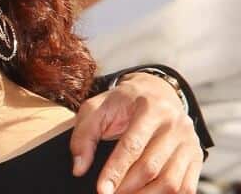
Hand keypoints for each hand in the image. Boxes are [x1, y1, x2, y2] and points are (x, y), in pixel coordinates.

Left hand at [70, 72, 201, 193]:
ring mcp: (189, 142)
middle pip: (151, 167)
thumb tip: (79, 168)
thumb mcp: (97, 108)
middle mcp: (175, 124)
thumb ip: (84, 135)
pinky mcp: (196, 156)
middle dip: (127, 187)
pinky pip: (186, 187)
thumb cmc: (122, 103)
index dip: (115, 171)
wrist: (156, 92)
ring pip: (171, 181)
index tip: (102, 190)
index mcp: (149, 108)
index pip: (131, 146)